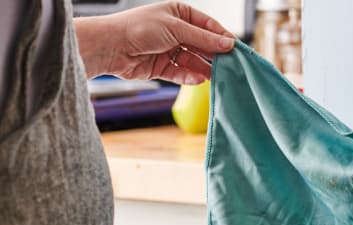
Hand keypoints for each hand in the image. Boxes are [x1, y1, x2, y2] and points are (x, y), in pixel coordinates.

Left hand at [74, 1, 235, 83]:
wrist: (110, 46)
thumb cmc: (139, 28)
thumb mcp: (176, 29)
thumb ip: (204, 39)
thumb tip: (228, 44)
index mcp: (180, 13)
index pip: (208, 26)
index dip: (223, 38)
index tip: (237, 50)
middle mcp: (176, 31)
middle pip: (203, 45)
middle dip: (215, 56)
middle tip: (231, 67)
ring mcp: (169, 49)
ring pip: (194, 61)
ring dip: (204, 69)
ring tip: (217, 77)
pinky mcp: (162, 67)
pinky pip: (182, 73)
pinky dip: (190, 77)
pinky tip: (198, 79)